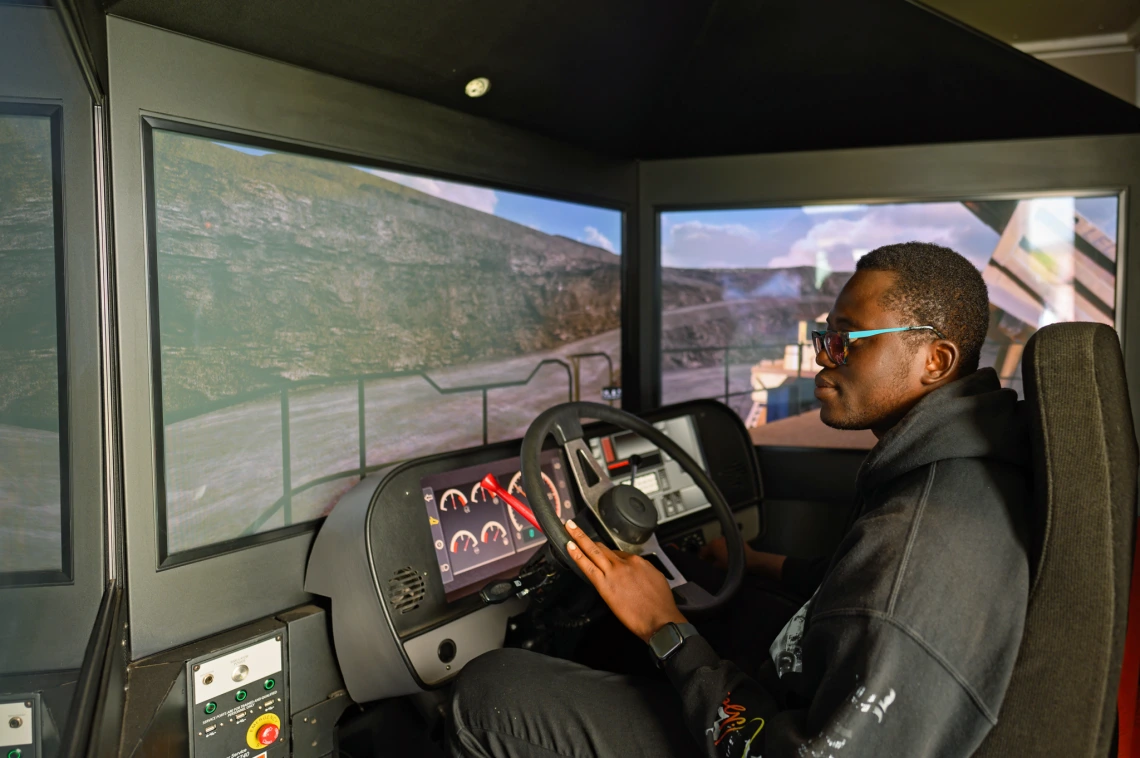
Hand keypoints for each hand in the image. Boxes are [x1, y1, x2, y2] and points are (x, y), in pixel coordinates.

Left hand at [565, 520, 686, 643]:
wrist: (661, 619)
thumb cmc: (661, 604)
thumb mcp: (657, 579)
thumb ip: (643, 572)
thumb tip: (636, 573)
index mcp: (638, 562)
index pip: (618, 554)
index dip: (608, 555)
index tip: (602, 555)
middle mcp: (625, 563)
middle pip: (603, 548)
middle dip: (588, 538)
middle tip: (575, 528)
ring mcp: (614, 572)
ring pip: (594, 551)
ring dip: (579, 537)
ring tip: (570, 528)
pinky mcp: (605, 585)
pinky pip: (588, 566)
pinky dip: (577, 555)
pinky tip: (569, 547)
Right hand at [699, 536, 785, 578]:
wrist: (749, 559)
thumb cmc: (733, 564)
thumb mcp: (719, 566)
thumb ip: (711, 562)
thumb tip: (710, 560)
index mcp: (713, 544)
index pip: (703, 550)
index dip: (702, 556)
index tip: (702, 561)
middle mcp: (719, 538)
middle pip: (711, 546)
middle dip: (711, 552)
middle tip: (712, 560)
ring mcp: (727, 538)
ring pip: (718, 544)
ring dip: (718, 549)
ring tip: (721, 557)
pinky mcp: (734, 538)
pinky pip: (726, 543)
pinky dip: (725, 547)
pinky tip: (728, 554)